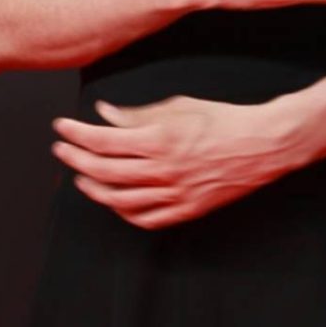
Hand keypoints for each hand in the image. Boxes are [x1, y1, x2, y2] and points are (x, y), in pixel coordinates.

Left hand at [53, 95, 300, 227]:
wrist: (264, 144)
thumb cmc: (224, 120)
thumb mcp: (179, 107)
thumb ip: (138, 114)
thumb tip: (105, 114)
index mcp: (160, 140)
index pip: (103, 140)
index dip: (76, 134)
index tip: (61, 127)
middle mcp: (164, 170)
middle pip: (103, 171)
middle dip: (75, 159)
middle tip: (62, 149)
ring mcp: (175, 194)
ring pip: (119, 199)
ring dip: (93, 188)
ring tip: (81, 176)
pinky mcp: (187, 209)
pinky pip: (145, 219)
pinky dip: (123, 212)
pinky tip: (114, 200)